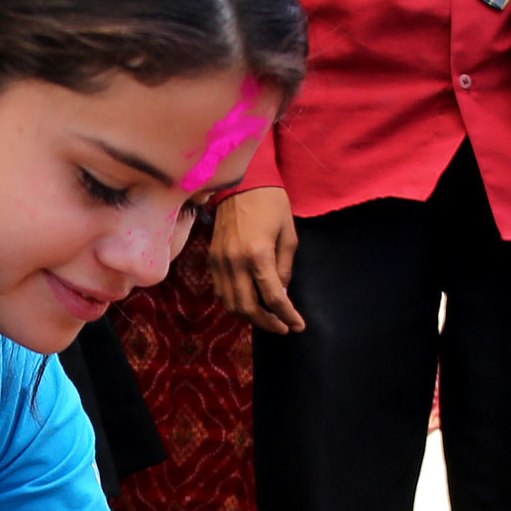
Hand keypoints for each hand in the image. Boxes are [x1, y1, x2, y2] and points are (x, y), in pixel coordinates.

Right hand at [210, 187, 303, 332]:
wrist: (243, 182)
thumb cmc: (272, 205)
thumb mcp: (288, 235)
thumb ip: (285, 269)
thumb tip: (282, 295)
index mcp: (258, 255)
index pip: (274, 297)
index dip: (288, 316)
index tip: (298, 326)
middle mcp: (235, 261)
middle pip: (248, 308)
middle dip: (267, 323)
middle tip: (282, 328)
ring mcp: (220, 261)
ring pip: (231, 304)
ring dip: (249, 317)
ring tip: (267, 318)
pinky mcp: (212, 258)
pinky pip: (221, 291)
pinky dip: (235, 303)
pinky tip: (249, 302)